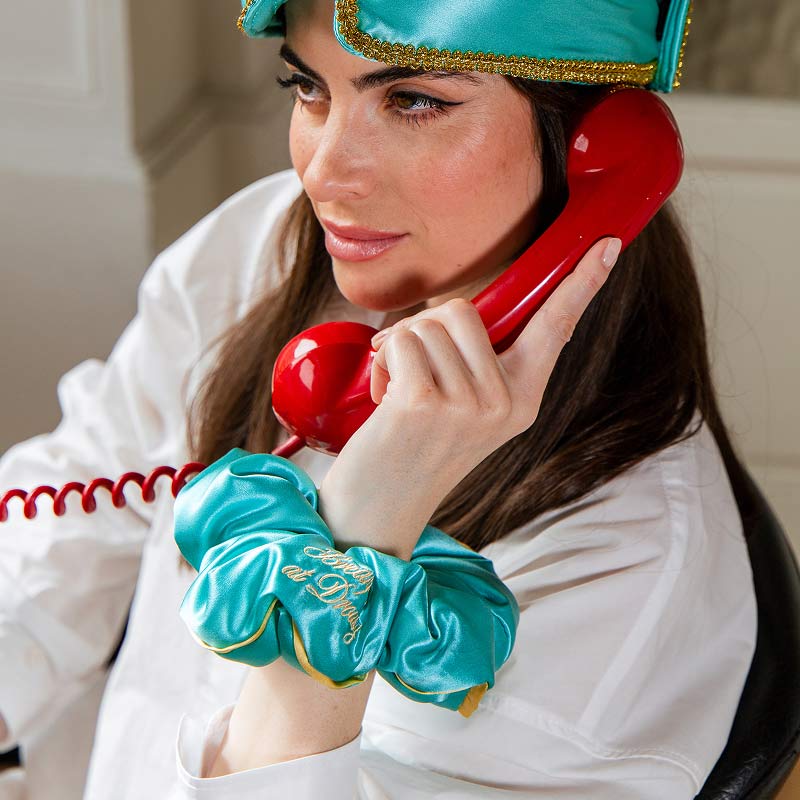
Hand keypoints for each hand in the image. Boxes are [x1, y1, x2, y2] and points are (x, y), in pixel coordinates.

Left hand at [318, 236, 620, 556]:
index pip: (558, 328)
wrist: (381, 508)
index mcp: (523, 399)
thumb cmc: (415, 449)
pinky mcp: (428, 403)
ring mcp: (470, 405)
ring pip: (430, 323)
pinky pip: (404, 341)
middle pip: (464, 310)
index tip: (608, 244)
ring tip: (397, 391)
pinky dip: (382, 359)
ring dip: (399, 347)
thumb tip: (457, 313)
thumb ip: (476, 363)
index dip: (582, 284)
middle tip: (411, 369)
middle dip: (424, 329)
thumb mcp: (464, 409)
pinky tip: (385, 397)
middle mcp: (505, 403)